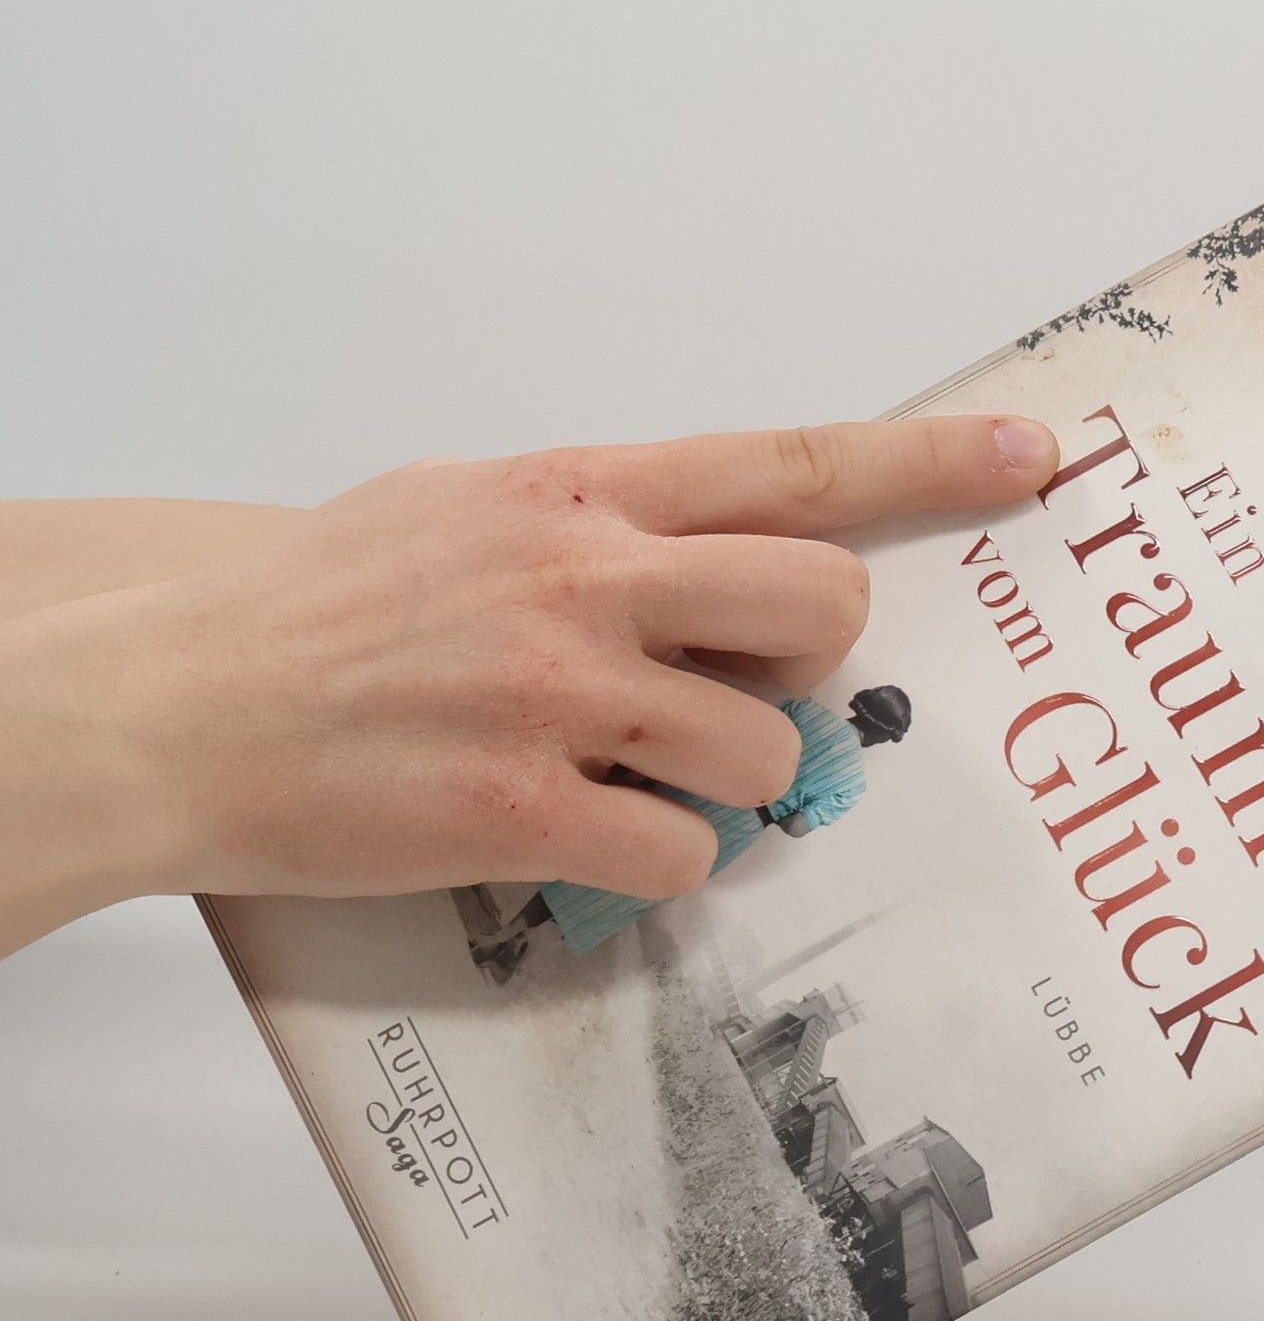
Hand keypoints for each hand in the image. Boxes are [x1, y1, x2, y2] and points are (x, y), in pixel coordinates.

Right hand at [0, 417, 1058, 954]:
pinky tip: (581, 841)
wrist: (176, 694)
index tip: (1031, 457)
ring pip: (765, 757)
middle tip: (745, 698)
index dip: (928, 462)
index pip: (792, 463)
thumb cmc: (320, 604)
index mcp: (581, 492)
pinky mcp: (526, 810)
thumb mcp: (467, 509)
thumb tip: (717, 568)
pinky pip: (685, 856)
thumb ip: (604, 526)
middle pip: (820, 609)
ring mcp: (560, 693)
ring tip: (629, 778)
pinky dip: (656, 863)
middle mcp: (588, 576)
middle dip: (814, 672)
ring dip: (728, 787)